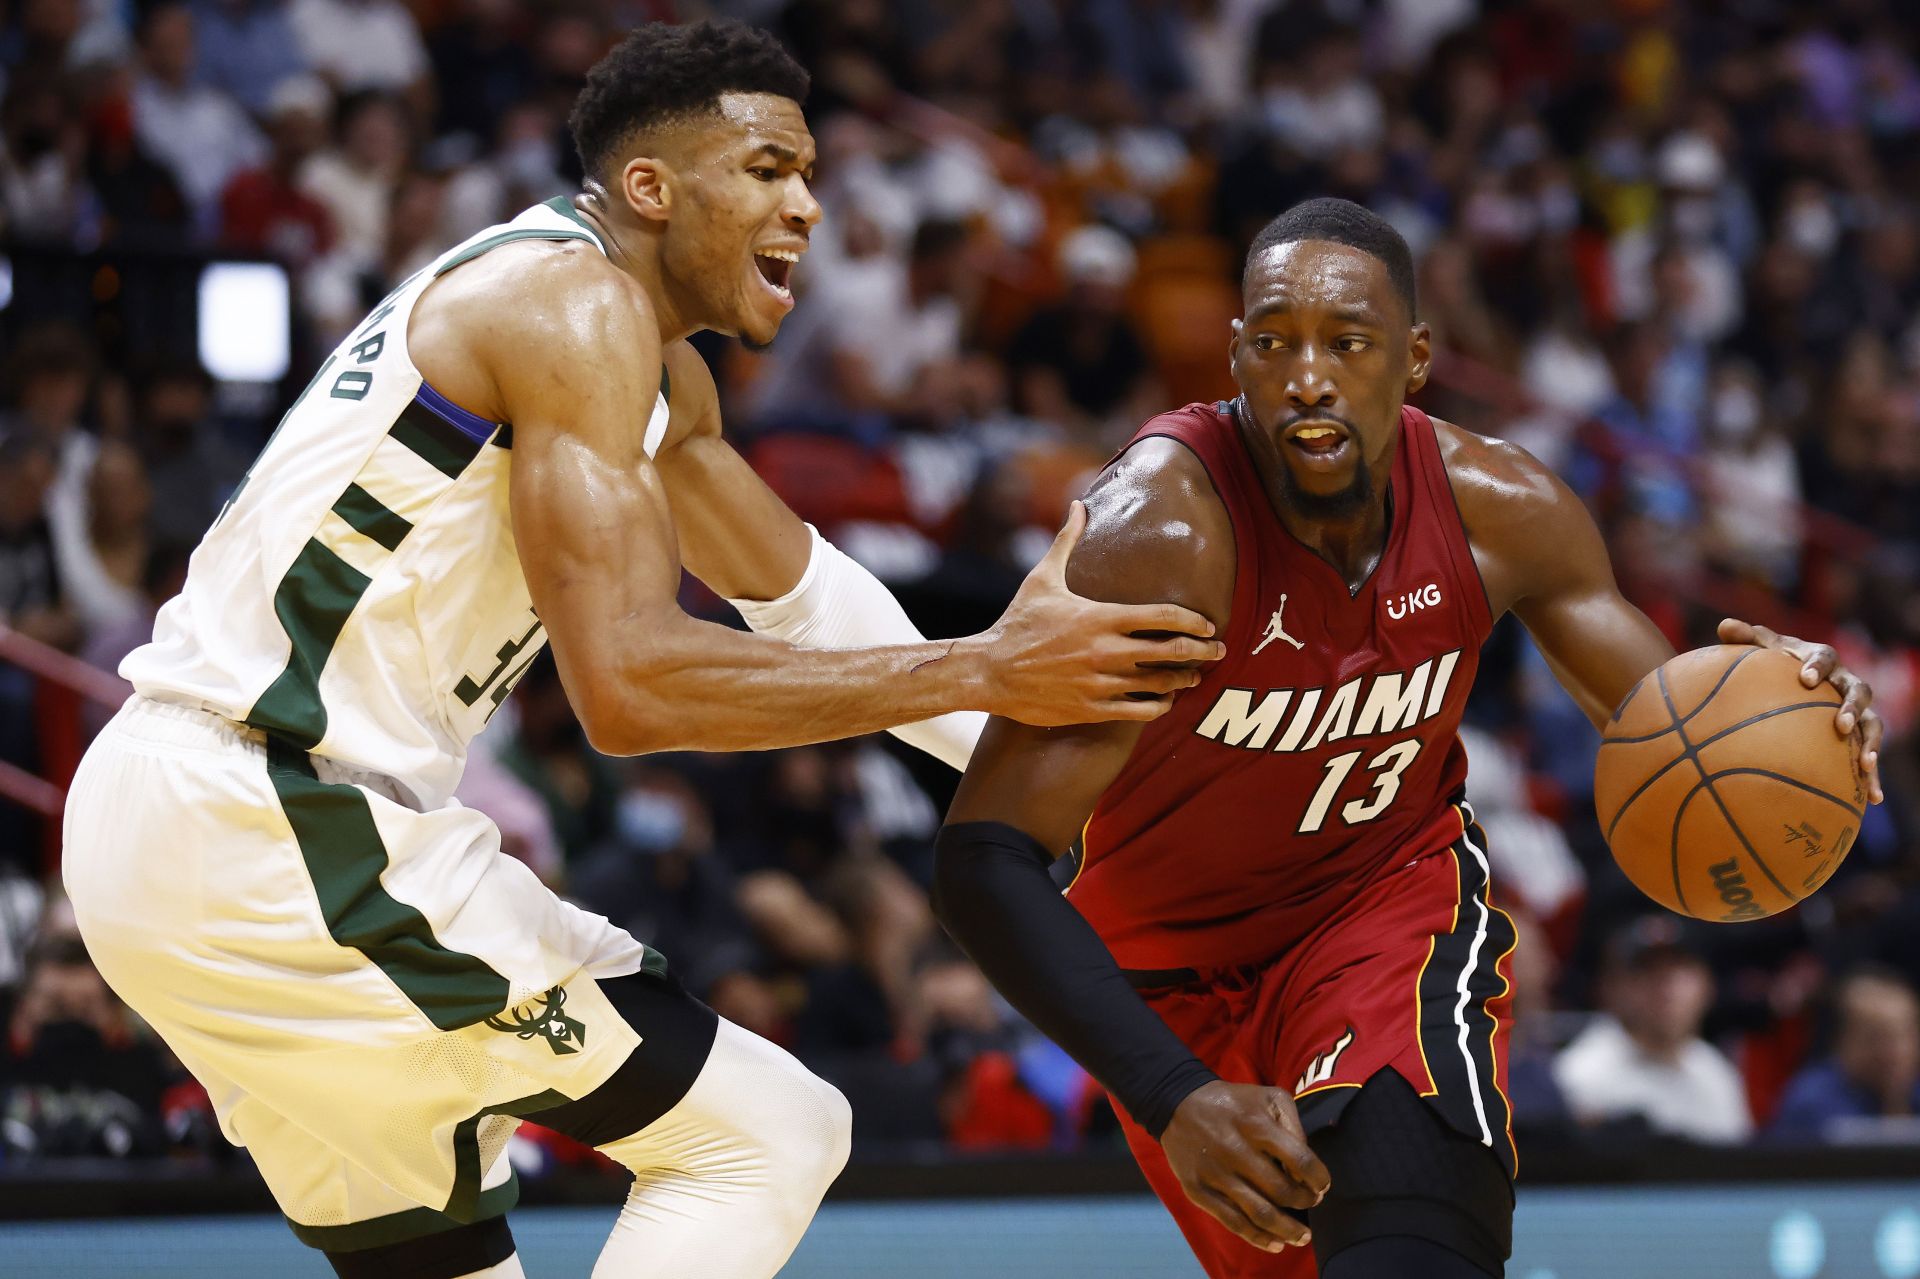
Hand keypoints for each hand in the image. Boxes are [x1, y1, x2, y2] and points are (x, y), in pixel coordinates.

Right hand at [980, 502, 1225, 724]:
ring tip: (1194, 677)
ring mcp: (1100, 682)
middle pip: (1170, 652)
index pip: (1163, 617)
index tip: (1207, 625)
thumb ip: (1068, 541)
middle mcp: (1106, 650)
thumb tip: (1078, 504)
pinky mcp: (1090, 709)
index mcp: (1101, 617)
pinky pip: (1137, 712)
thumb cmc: (1018, 623)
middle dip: (1202, 652)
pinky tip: (1165, 701)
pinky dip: (1158, 707)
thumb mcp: (1042, 578)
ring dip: (1183, 680)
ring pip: (1159, 685)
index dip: (1193, 621)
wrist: (989, 670)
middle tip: (1219, 651)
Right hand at [1160, 1080, 1330, 1253]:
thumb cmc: (1234, 1103)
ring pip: (1260, 1213)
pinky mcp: (1198, 1190)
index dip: (1318, 1179)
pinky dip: (1258, 1238)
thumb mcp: (1269, 1097)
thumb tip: (1306, 1167)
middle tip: (1311, 1203)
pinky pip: (1233, 1221)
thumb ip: (1294, 1126)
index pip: (1300, 1160)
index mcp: (1257, 1126)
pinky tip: (1276, 1244)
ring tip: (1303, 1237)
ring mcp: (1216, 1174)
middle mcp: (1236, 1151)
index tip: (1322, 1186)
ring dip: (1287, 1230)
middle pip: (1282, 1191)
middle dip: (1304, 1202)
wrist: (1179, 1104)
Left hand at [1718, 618, 1883, 804]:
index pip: (1823, 657)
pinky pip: (1868, 754)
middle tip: (1839, 723)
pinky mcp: (1858, 734)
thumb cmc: (1772, 662)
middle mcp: (1844, 683)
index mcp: (1820, 659)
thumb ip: (1744, 638)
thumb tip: (1724, 625)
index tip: (1805, 679)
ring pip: (1872, 724)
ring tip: (1866, 765)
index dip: (1817, 666)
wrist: (1793, 679)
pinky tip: (1873, 799)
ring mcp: (1855, 709)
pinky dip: (1873, 776)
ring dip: (1872, 743)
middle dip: (1851, 707)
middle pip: (1858, 691)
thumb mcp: (1758, 649)